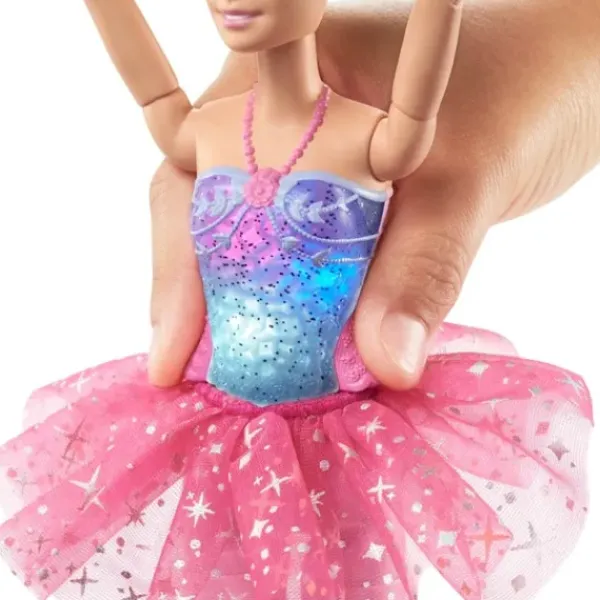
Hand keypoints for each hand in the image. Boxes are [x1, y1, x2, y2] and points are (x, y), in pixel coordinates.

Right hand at [148, 0, 599, 387]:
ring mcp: (309, 162)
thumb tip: (386, 363)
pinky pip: (303, 257)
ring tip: (224, 373)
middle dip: (198, 294)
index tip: (173, 344)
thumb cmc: (520, 88)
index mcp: (283, 82)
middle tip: (185, 371)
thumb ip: (421, 265)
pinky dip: (297, 302)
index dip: (179, 259)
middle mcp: (281, 121)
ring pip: (255, 241)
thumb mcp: (466, 175)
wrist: (567, 77)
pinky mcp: (342, 201)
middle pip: (211, 214)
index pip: (200, 172)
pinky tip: (289, 346)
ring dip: (244, 305)